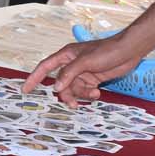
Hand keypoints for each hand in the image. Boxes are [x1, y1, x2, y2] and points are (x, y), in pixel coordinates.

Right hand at [22, 35, 147, 106]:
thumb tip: (56, 87)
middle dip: (67, 94)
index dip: (34, 78)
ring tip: (93, 94)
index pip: (45, 67)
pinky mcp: (93, 78)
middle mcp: (72, 64)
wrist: (129, 51)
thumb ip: (69, 74)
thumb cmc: (106, 51)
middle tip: (73, 104)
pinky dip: (90, 94)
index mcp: (66, 55)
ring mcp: (82, 72)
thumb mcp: (85, 61)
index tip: (25, 89)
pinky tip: (98, 93)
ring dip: (82, 94)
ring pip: (74, 89)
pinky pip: (85, 90)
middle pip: (61, 84)